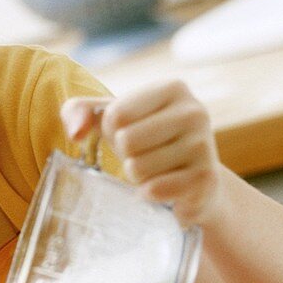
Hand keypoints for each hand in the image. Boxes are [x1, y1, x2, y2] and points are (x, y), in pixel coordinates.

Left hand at [61, 81, 225, 225]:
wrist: (189, 180)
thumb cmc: (142, 141)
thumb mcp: (107, 119)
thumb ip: (77, 111)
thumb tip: (76, 133)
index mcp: (173, 88)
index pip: (116, 115)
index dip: (112, 131)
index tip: (132, 132)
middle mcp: (195, 112)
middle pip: (126, 141)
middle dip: (125, 155)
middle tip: (144, 154)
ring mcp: (204, 146)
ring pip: (138, 168)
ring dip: (137, 175)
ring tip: (155, 169)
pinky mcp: (205, 180)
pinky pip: (153, 190)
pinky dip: (148, 193)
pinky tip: (165, 187)